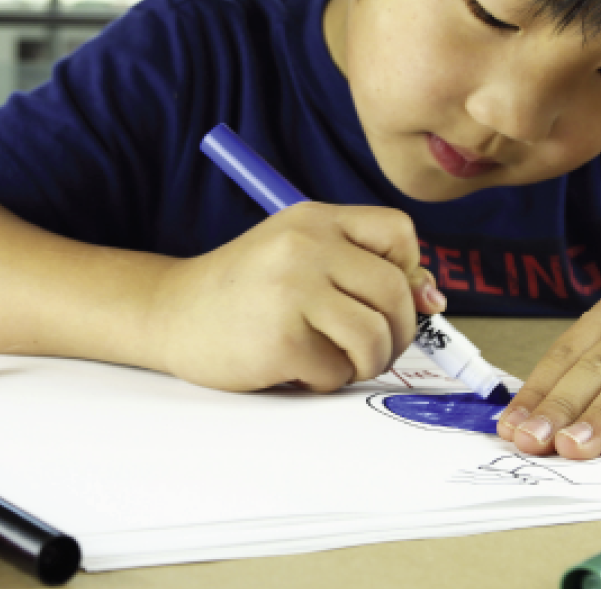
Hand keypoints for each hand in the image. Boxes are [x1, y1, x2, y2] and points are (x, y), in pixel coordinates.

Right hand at [151, 202, 445, 392]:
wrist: (170, 313)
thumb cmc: (244, 290)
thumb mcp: (299, 256)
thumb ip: (360, 266)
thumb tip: (430, 298)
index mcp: (314, 218)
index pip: (400, 231)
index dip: (408, 270)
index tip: (388, 298)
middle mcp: (306, 245)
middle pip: (396, 291)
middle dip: (397, 331)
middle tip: (371, 347)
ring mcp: (293, 290)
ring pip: (376, 336)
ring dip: (367, 362)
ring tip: (336, 361)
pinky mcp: (282, 339)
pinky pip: (338, 371)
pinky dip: (326, 380)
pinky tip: (297, 369)